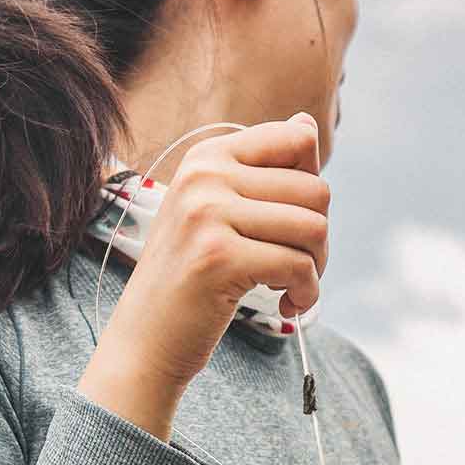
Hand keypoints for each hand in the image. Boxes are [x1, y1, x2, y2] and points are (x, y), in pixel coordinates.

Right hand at [79, 115, 329, 434]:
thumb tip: (307, 123)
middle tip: (298, 268)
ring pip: (313, 227)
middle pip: (314, 188)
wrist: (144, 340)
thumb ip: (261, 172)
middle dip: (319, 236)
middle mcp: (205, 176)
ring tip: (293, 287)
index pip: (296, 138)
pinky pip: (297, 266)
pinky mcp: (219, 258)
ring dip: (317, 267)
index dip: (312, 185)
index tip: (291, 225)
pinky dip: (306, 292)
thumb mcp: (217, 214)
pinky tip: (287, 305)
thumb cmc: (189, 281)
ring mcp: (208, 215)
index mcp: (207, 156)